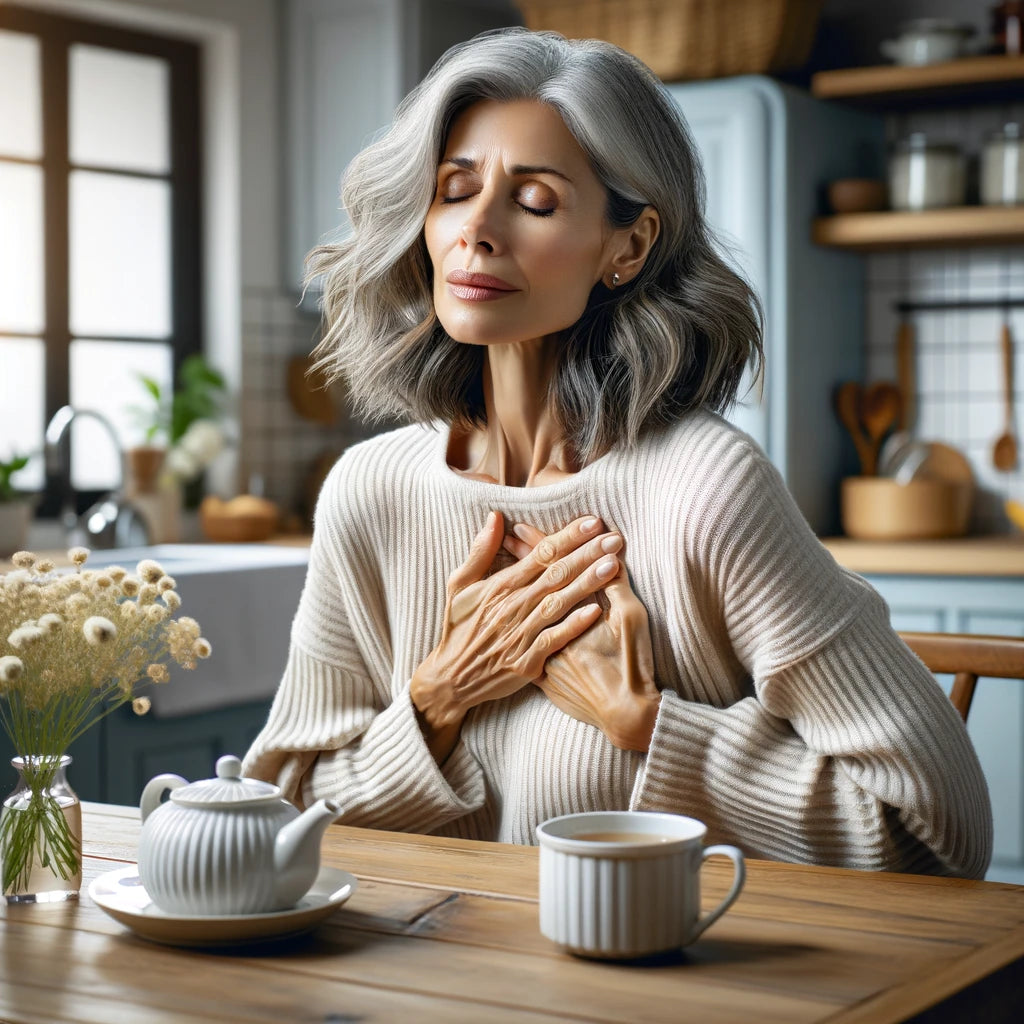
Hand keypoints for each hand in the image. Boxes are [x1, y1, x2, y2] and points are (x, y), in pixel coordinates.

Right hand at [410, 512, 622, 758]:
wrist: (450, 678)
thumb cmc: (458, 627)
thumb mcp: (459, 585)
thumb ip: (480, 551)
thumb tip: (495, 516)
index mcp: (499, 585)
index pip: (539, 554)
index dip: (568, 537)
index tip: (593, 522)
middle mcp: (511, 606)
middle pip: (555, 574)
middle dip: (587, 553)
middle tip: (615, 538)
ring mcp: (519, 634)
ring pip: (558, 603)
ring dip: (586, 583)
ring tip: (612, 565)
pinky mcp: (525, 662)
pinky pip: (552, 640)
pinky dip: (573, 626)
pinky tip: (596, 611)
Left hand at [504, 522, 660, 751]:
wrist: (623, 714)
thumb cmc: (632, 663)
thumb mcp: (630, 618)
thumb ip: (615, 586)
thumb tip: (608, 555)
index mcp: (572, 609)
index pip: (550, 568)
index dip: (538, 546)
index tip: (520, 527)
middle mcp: (550, 628)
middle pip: (530, 585)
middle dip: (517, 559)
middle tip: (502, 534)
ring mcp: (540, 650)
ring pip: (521, 611)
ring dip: (512, 586)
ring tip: (499, 565)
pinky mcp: (539, 671)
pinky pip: (521, 642)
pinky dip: (514, 622)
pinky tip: (507, 610)